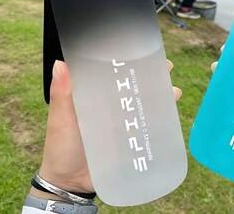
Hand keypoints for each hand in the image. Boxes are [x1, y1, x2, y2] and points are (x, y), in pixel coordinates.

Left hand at [31, 59, 181, 199]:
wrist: (70, 183)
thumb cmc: (60, 147)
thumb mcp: (61, 118)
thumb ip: (61, 93)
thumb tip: (60, 63)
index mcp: (97, 94)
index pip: (117, 72)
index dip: (131, 59)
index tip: (143, 49)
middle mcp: (114, 104)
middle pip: (137, 84)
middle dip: (155, 74)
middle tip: (166, 67)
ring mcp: (126, 122)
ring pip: (148, 103)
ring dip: (163, 95)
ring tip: (173, 92)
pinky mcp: (133, 139)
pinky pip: (151, 126)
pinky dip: (163, 119)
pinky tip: (171, 115)